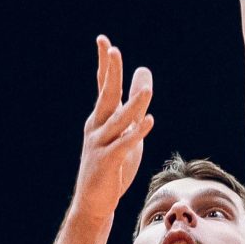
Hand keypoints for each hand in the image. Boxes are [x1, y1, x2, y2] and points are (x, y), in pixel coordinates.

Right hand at [73, 36, 154, 221]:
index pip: (103, 86)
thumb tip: (144, 77)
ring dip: (135, 104)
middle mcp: (97, 127)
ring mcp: (100, 144)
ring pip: (120, 120)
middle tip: (113, 51)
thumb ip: (135, 106)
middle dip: (111, 73)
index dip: (105, 64)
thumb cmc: (113, 165)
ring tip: (146, 89)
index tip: (104, 41)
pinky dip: (137, 133)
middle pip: (106, 95)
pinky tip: (149, 122)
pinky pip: (124, 144)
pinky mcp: (109, 162)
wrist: (94, 202)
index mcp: (101, 118)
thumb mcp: (126, 132)